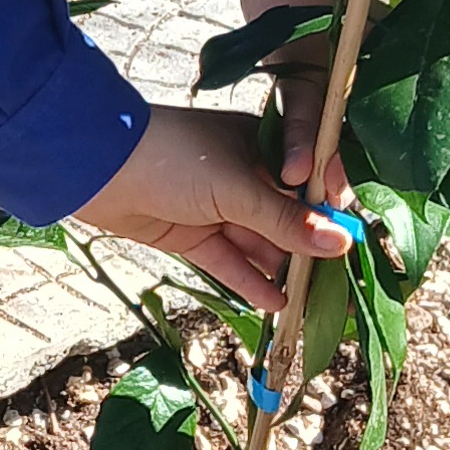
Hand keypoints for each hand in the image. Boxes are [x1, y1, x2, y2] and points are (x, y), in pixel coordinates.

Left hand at [73, 97, 356, 316]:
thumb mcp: (236, 188)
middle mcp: (243, 175)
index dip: (330, 207)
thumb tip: (340, 243)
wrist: (96, 166)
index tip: (353, 239)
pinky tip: (275, 303)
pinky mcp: (191, 234)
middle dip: (311, 247)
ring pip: (259, 242)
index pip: (308, 178)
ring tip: (312, 301)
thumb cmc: (172, 157)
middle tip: (340, 283)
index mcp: (260, 146)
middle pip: (287, 216)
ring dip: (283, 268)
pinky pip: (229, 261)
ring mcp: (216, 206)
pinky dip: (249, 280)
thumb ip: (286, 220)